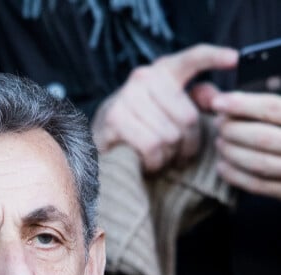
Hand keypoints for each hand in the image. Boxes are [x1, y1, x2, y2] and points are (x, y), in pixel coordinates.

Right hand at [91, 44, 237, 172]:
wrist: (94, 143)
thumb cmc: (136, 129)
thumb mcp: (165, 111)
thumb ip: (194, 102)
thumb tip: (214, 99)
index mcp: (161, 71)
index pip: (191, 59)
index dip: (214, 57)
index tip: (234, 59)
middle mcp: (144, 78)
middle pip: (187, 117)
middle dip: (187, 144)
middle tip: (179, 156)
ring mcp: (127, 97)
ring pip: (169, 135)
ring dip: (168, 157)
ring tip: (160, 160)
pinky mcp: (115, 119)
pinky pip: (151, 146)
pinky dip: (154, 162)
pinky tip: (148, 163)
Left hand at [208, 91, 280, 198]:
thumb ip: (262, 105)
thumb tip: (217, 97)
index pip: (272, 108)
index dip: (241, 105)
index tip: (217, 103)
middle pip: (262, 137)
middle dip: (233, 130)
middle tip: (218, 124)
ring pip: (258, 163)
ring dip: (232, 152)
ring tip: (219, 143)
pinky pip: (258, 185)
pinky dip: (235, 175)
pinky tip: (222, 166)